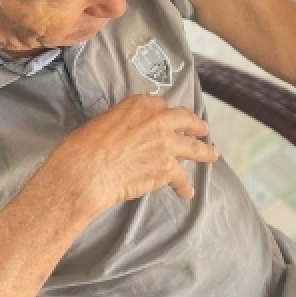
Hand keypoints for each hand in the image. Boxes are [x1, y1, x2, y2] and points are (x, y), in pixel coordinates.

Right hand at [45, 95, 218, 214]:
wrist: (86, 171)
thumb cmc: (83, 147)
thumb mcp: (103, 121)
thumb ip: (123, 123)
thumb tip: (126, 133)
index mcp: (140, 104)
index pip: (162, 106)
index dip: (167, 115)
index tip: (172, 119)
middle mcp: (158, 120)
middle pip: (185, 120)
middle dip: (196, 125)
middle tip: (203, 129)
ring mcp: (166, 144)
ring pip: (193, 147)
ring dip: (205, 152)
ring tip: (212, 154)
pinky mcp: (167, 168)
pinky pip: (182, 178)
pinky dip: (185, 187)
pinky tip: (187, 192)